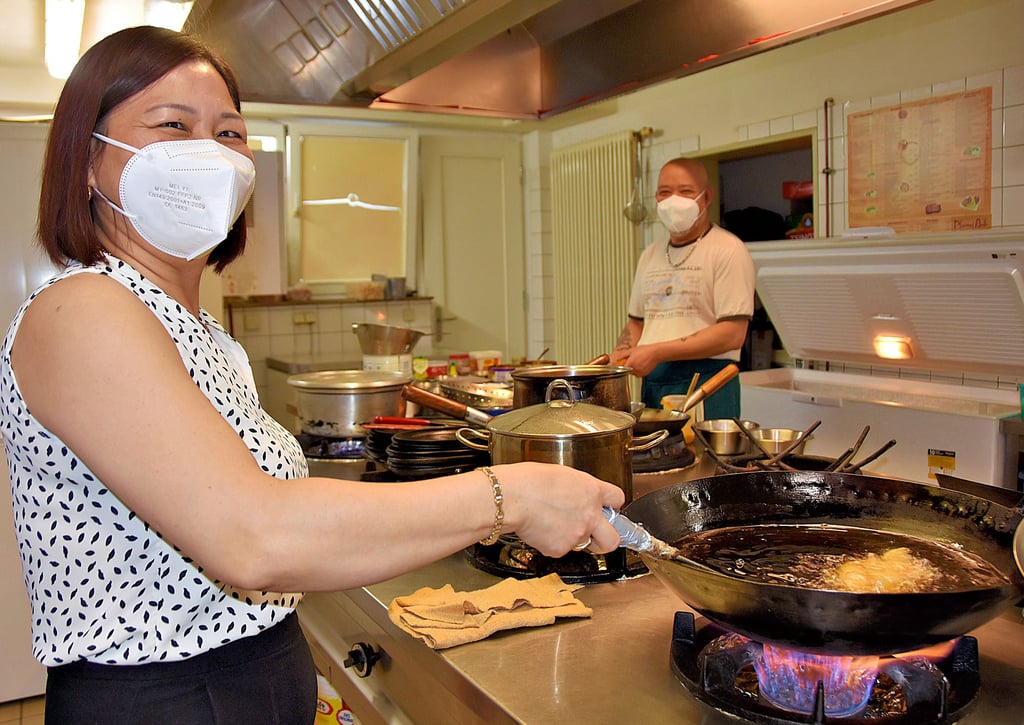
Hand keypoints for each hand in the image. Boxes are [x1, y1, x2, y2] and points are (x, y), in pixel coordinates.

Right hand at [499, 462, 624, 556]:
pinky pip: (560, 550)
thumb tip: (576, 493)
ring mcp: (577, 534)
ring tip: (554, 526)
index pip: (617, 499)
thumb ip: (576, 487)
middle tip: (597, 536)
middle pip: (614, 538)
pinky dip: (551, 544)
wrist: (511, 498)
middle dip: (607, 539)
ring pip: (583, 544)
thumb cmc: (527, 481)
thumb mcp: (561, 474)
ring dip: (573, 539)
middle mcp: (590, 514)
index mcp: (592, 490)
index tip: (608, 509)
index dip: (612, 505)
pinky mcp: (561, 549)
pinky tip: (541, 530)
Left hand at [614, 344, 661, 376]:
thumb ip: (624, 355)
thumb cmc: (645, 350)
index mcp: (630, 364)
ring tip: (639, 361)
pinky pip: (638, 373)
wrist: (655, 353)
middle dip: (629, 365)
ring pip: (633, 372)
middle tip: (633, 359)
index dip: (622, 365)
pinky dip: (639, 370)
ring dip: (634, 368)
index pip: (622, 368)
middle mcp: (634, 370)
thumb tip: (618, 358)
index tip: (622, 363)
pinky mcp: (644, 374)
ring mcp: (639, 373)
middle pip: (627, 370)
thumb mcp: (632, 350)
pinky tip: (642, 364)